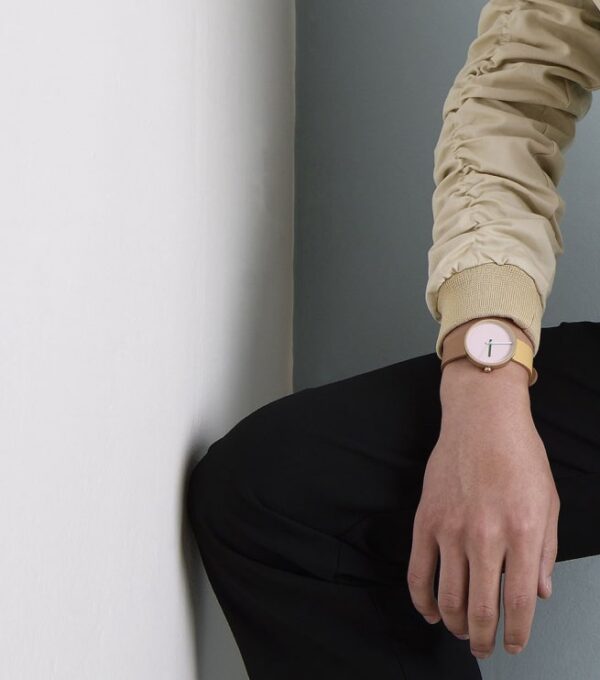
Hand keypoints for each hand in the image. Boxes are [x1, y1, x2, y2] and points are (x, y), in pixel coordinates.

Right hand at [406, 360, 559, 658]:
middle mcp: (485, 535)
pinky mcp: (425, 520)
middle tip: (485, 648)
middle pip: (480, 608)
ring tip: (462, 632)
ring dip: (455, 625)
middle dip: (484, 639)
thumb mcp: (549, 502)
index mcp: (522, 532)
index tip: (513, 645)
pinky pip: (417, 571)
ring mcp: (450, 528)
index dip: (517, 634)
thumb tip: (540, 593)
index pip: (518, 603)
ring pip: (447, 597)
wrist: (481, 419)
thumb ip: (546, 553)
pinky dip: (422, 600)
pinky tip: (431, 612)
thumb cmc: (519, 455)